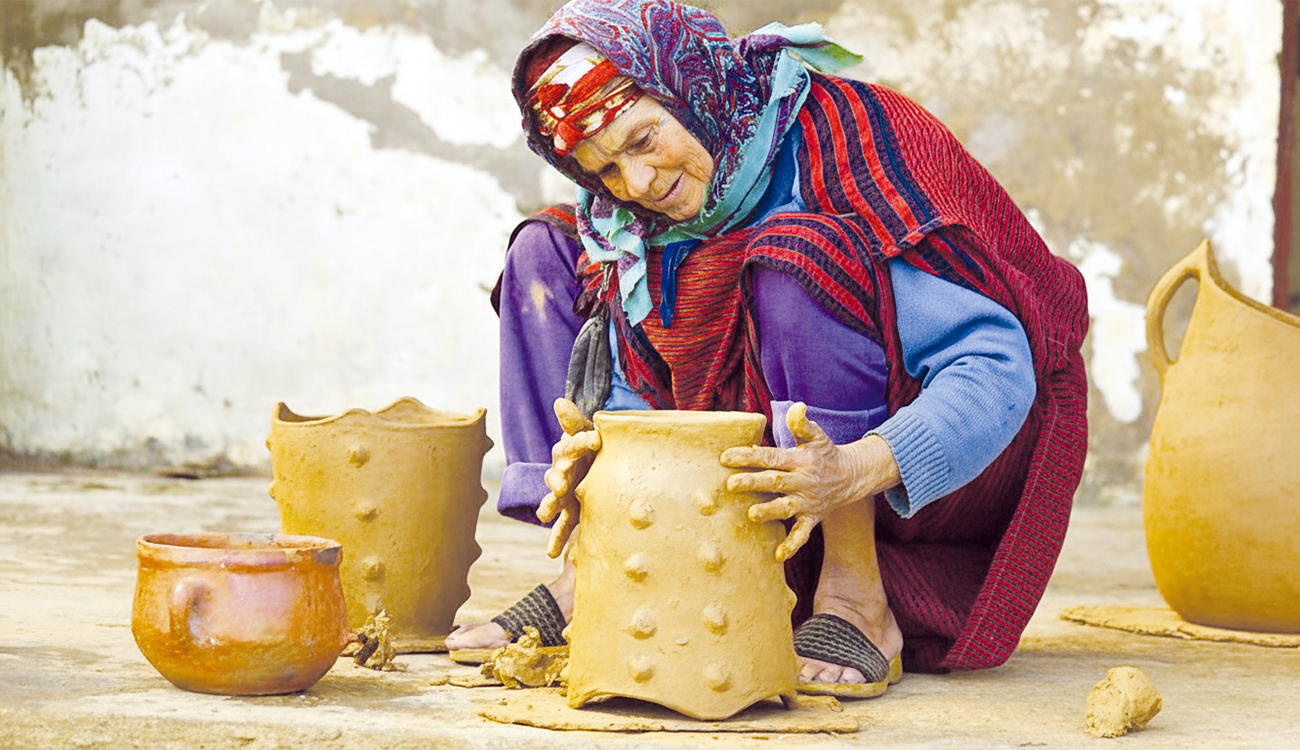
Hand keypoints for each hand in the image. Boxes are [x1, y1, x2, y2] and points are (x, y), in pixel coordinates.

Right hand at [536, 398, 600, 557]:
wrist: (598, 471)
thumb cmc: (593, 451)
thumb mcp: (589, 435)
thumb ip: (575, 423)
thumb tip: (559, 401)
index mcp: (568, 453)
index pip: (572, 446)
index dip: (580, 443)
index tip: (594, 440)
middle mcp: (562, 475)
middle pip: (555, 476)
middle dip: (558, 479)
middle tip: (563, 483)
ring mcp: (564, 497)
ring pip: (552, 502)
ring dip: (549, 507)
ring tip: (547, 513)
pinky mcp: (571, 515)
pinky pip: (562, 529)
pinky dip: (556, 541)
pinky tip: (552, 554)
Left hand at [720, 402, 900, 560]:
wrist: (852, 477)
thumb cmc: (825, 454)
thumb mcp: (818, 436)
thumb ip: (803, 424)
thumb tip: (797, 407)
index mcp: (800, 460)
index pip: (771, 457)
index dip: (748, 456)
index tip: (725, 457)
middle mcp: (803, 482)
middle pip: (775, 482)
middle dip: (753, 483)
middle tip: (730, 485)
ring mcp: (808, 502)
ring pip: (786, 508)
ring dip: (769, 512)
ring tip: (751, 514)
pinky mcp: (812, 518)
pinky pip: (802, 534)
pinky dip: (792, 545)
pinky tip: (778, 555)